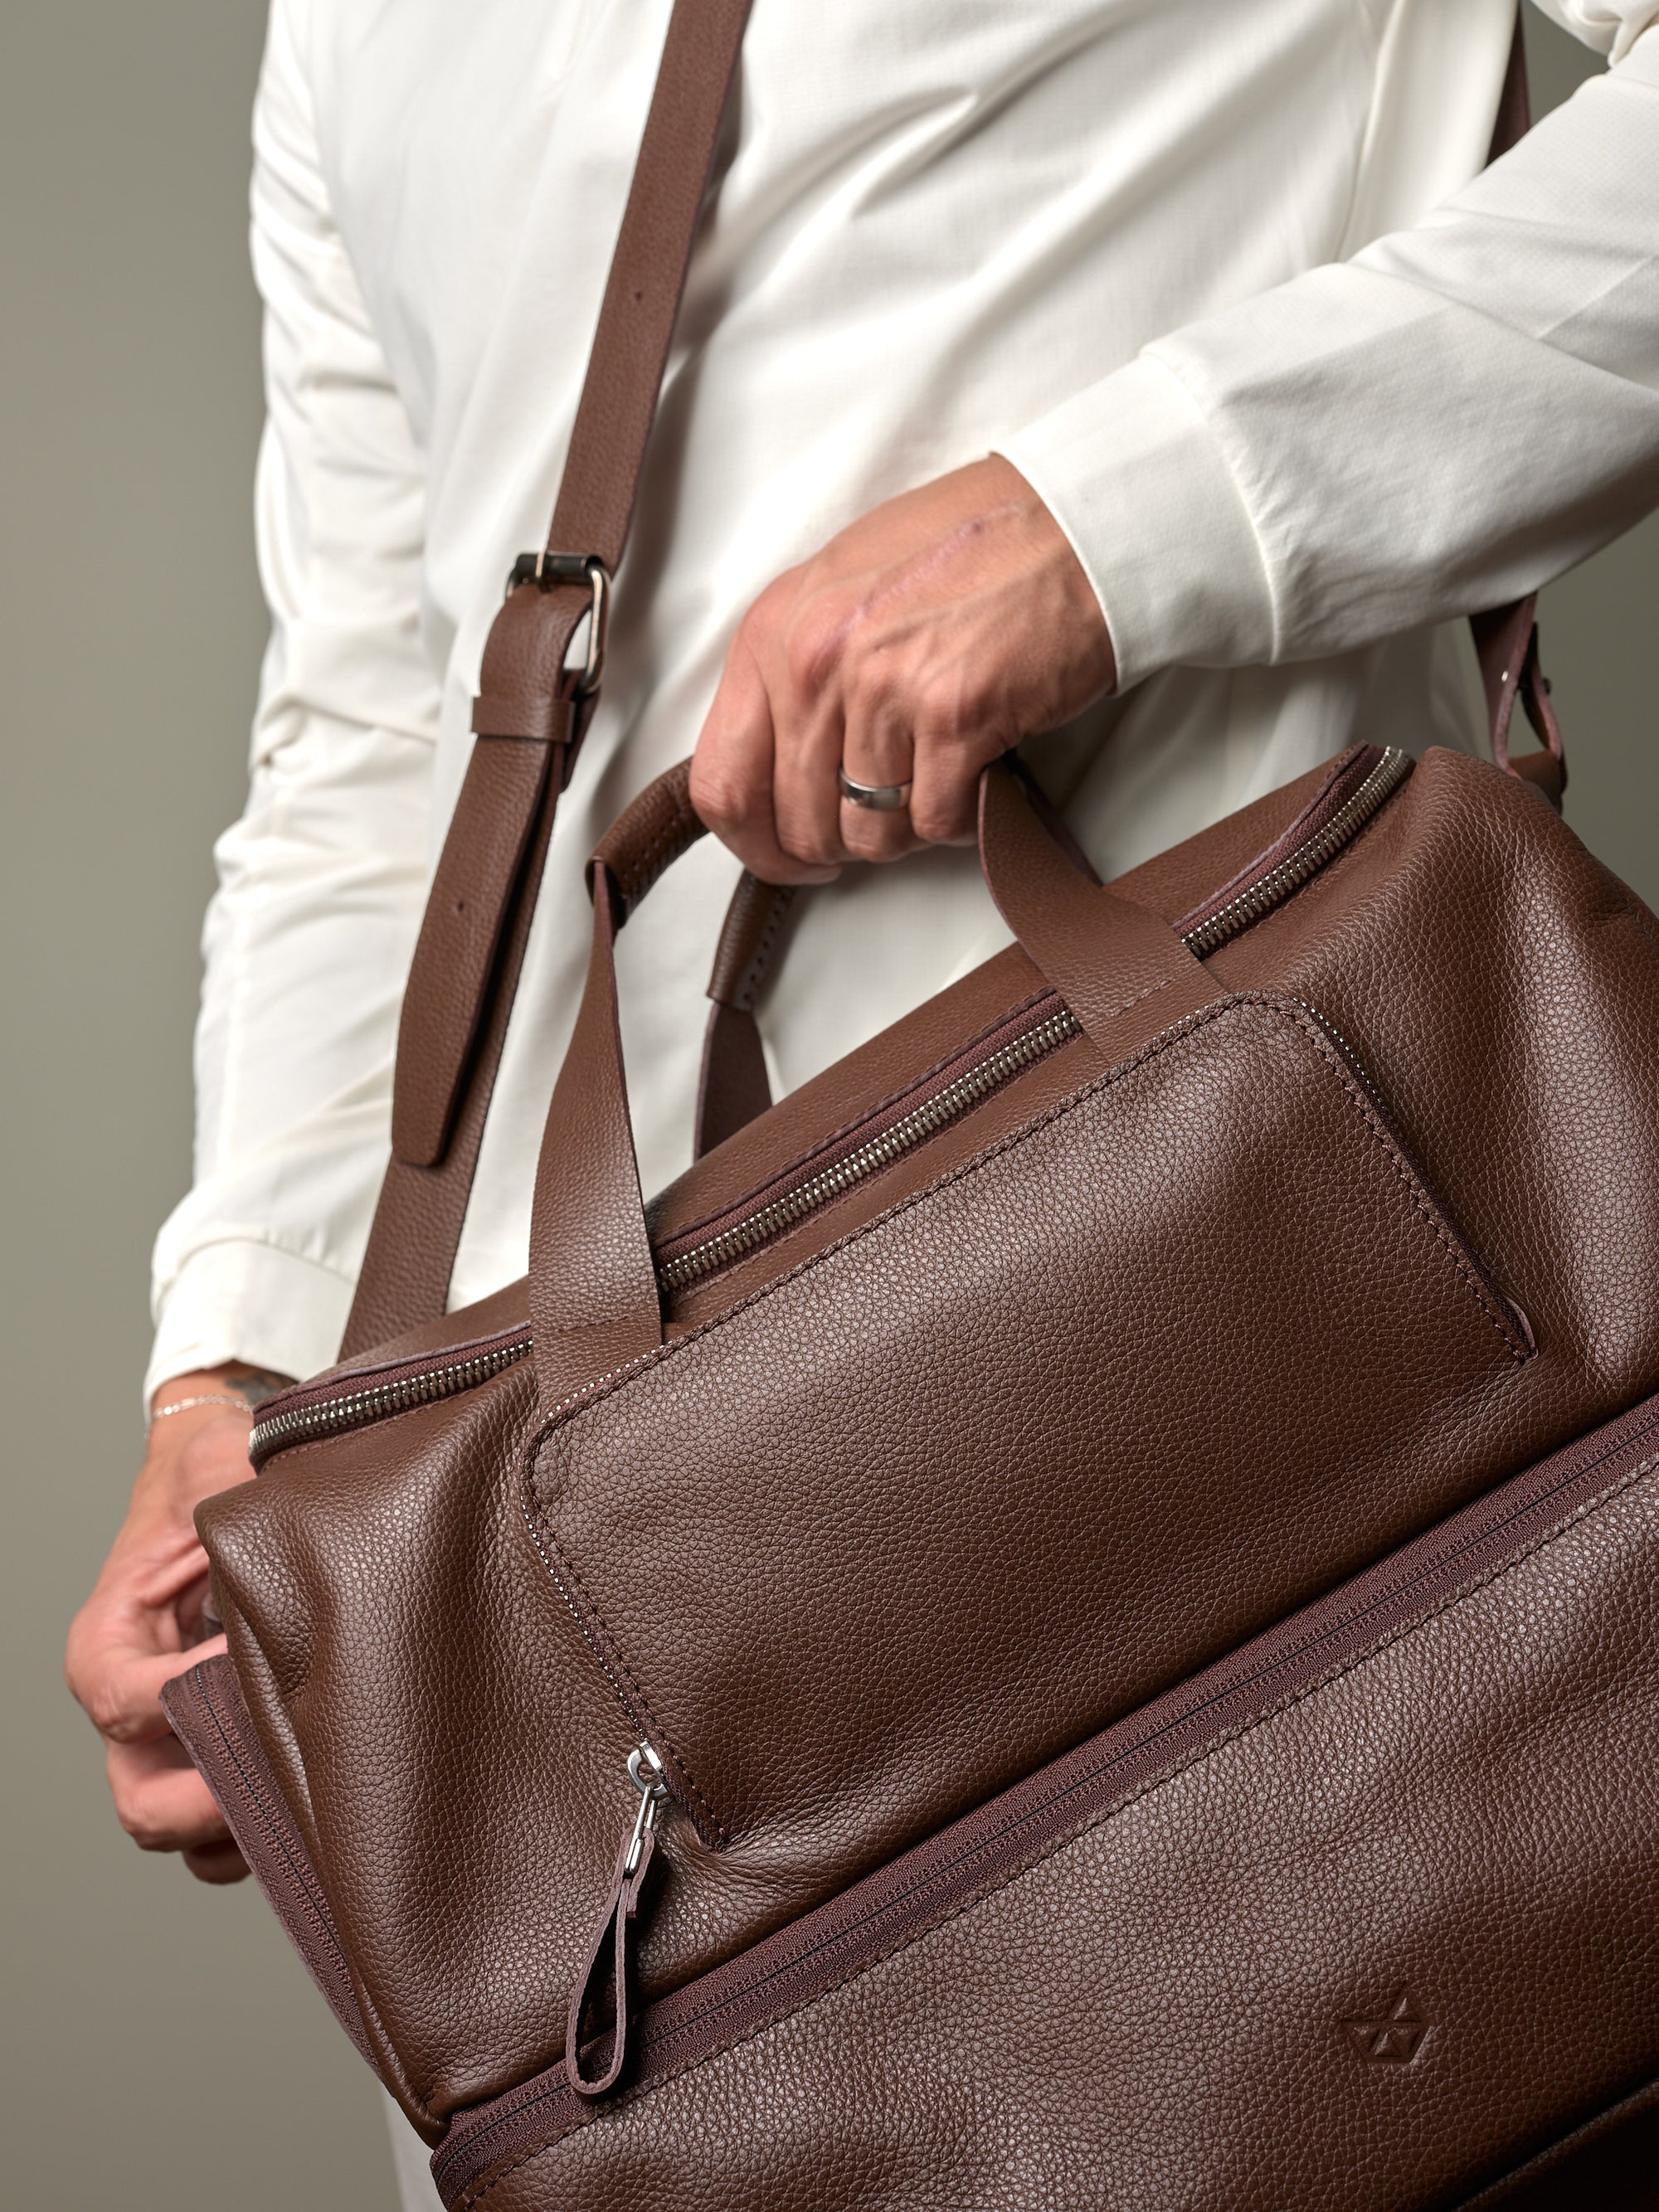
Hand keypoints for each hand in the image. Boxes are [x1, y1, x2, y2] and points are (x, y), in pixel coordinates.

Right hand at [65, 1365, 288, 1883]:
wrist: (218, 1490)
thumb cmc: (208, 1483)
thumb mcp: (213, 1470)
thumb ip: (235, 1486)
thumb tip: (300, 1506)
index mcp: (109, 1649)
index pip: (129, 1703)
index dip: (191, 1696)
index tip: (251, 1665)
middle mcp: (132, 1715)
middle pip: (145, 1804)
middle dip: (212, 1802)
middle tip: (284, 1773)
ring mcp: (174, 1751)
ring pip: (189, 1838)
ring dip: (248, 1830)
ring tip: (316, 1795)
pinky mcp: (221, 1764)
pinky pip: (230, 1837)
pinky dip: (269, 1836)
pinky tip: (326, 1800)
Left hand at [691, 454, 1115, 883]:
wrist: (1076, 525)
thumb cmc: (973, 548)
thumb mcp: (845, 586)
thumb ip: (797, 670)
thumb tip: (783, 757)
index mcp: (774, 630)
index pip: (720, 782)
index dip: (755, 843)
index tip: (787, 853)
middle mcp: (815, 660)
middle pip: (799, 824)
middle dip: (845, 839)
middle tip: (886, 815)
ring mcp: (882, 691)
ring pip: (869, 834)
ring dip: (907, 826)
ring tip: (939, 773)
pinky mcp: (953, 718)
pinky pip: (936, 821)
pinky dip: (960, 814)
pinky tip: (976, 769)